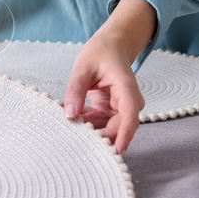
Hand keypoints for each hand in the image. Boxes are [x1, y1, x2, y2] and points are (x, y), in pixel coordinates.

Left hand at [61, 0, 154, 154]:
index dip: (124, 136)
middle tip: (73, 136)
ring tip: (68, 122)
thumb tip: (69, 114)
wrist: (111, 46)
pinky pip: (99, 123)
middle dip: (96, 135)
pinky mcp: (111, 111)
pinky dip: (85, 121)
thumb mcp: (83, 68)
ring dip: (88, 128)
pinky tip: (72, 115)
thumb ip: (76, 90)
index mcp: (126, 89)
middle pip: (117, 128)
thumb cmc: (101, 52)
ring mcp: (120, 108)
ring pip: (106, 128)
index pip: (130, 117)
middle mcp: (128, 102)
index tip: (115, 151)